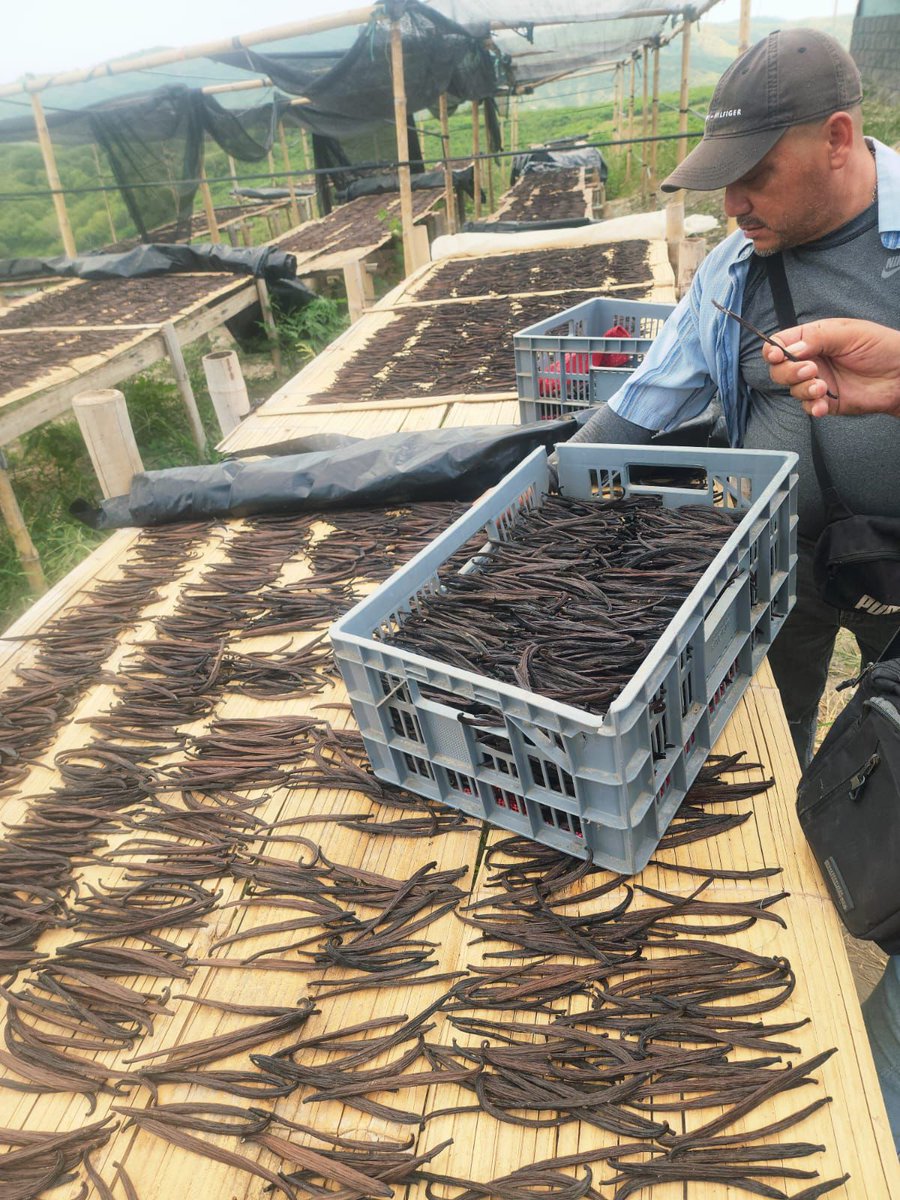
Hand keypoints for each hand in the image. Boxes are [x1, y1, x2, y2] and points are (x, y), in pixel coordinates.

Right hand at [762, 319, 899, 417]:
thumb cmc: (881, 347)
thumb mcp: (848, 332)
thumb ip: (817, 338)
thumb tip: (791, 350)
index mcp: (813, 339)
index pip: (780, 343)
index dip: (773, 351)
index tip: (777, 356)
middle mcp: (812, 360)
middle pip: (780, 369)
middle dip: (788, 372)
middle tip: (810, 370)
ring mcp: (818, 382)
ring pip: (792, 389)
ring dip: (803, 390)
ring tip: (822, 387)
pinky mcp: (826, 402)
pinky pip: (808, 407)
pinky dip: (811, 407)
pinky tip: (822, 404)